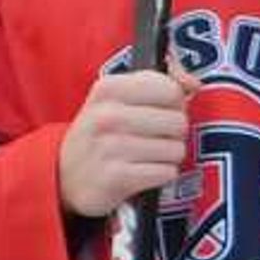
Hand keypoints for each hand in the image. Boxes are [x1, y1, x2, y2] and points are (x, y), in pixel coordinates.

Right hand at [59, 65, 195, 219]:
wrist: (66, 175)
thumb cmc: (104, 133)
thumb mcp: (120, 98)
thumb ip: (160, 81)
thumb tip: (193, 82)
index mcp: (109, 89)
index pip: (170, 89)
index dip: (174, 102)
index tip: (160, 110)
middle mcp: (107, 115)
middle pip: (178, 122)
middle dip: (173, 133)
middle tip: (153, 137)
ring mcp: (109, 147)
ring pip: (176, 150)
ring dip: (168, 156)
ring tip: (146, 156)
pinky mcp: (116, 178)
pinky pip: (166, 172)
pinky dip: (161, 175)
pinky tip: (143, 172)